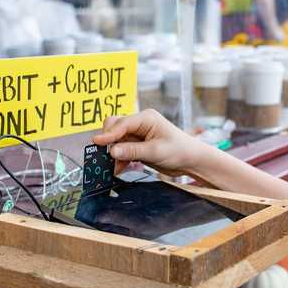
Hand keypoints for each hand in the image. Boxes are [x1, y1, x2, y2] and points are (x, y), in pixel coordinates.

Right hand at [92, 109, 208, 176]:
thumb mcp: (155, 151)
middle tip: (103, 156)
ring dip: (112, 153)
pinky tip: (117, 169)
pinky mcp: (137, 146)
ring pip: (116, 141)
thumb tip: (112, 151)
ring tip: (110, 167)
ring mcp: (137, 135)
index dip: (108, 133)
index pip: (122, 123)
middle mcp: (140, 124)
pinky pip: (122, 150)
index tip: (96, 142)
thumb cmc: (179, 150)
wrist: (190, 161)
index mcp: (146, 118)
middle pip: (114, 128)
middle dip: (108, 141)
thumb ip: (133, 151)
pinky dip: (119, 160)